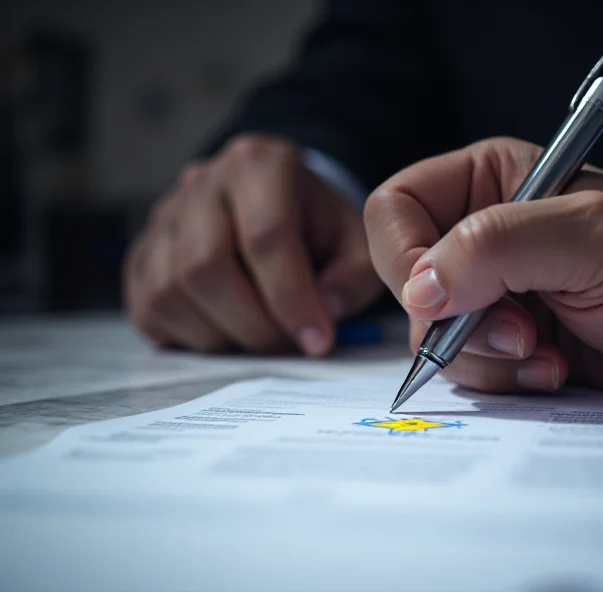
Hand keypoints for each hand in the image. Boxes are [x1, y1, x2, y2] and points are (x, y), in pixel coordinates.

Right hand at [124, 135, 383, 355]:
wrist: (280, 211)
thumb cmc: (320, 231)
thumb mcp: (356, 244)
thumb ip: (352, 277)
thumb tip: (322, 313)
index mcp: (261, 163)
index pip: (266, 235)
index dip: (292, 299)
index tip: (318, 341)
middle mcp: (203, 182)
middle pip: (205, 266)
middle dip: (252, 324)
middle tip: (288, 345)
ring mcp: (164, 216)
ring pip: (169, 292)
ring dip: (220, 336)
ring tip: (261, 339)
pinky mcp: (142, 253)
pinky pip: (147, 309)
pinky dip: (188, 338)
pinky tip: (228, 332)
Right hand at [365, 137, 602, 396]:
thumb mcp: (593, 236)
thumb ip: (498, 246)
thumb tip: (421, 286)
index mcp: (489, 182)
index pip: (396, 209)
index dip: (405, 256)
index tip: (442, 297)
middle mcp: (482, 236)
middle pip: (408, 281)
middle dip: (457, 320)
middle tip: (520, 330)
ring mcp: (494, 293)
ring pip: (432, 334)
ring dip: (484, 357)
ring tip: (544, 352)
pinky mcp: (509, 341)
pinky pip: (468, 369)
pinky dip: (503, 380)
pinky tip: (553, 369)